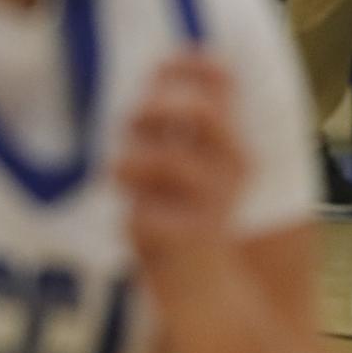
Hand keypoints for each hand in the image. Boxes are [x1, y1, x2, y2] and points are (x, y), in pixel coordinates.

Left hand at [114, 56, 248, 306]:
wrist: (211, 288)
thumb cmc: (186, 217)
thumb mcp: (189, 167)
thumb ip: (178, 129)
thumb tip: (156, 77)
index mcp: (232, 142)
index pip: (221, 84)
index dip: (190, 65)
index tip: (164, 64)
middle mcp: (232, 165)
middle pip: (200, 111)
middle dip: (155, 108)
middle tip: (132, 123)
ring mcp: (214, 200)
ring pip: (163, 160)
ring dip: (129, 163)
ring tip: (119, 174)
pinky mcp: (192, 237)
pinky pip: (143, 215)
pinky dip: (131, 218)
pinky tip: (135, 221)